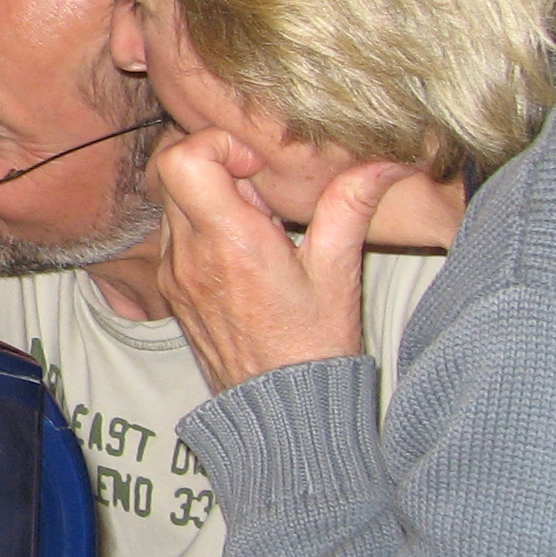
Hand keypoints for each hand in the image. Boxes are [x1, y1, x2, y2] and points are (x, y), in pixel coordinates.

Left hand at [153, 127, 411, 391]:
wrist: (278, 411)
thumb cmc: (312, 347)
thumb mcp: (338, 273)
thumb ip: (350, 208)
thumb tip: (384, 163)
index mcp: (229, 242)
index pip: (183, 160)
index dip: (218, 145)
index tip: (256, 167)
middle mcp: (189, 254)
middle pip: (172, 172)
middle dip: (217, 168)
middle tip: (260, 196)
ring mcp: (173, 273)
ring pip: (171, 204)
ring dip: (208, 199)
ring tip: (256, 228)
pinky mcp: (171, 290)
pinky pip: (173, 236)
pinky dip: (201, 228)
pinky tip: (243, 254)